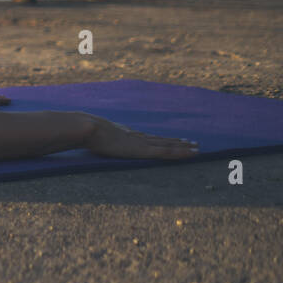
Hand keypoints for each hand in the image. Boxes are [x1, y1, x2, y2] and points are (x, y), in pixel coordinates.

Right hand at [84, 113, 198, 158]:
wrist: (88, 128)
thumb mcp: (91, 136)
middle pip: (162, 140)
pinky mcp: (143, 150)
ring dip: (183, 147)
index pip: (149, 139)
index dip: (163, 140)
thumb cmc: (85, 132)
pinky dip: (179, 152)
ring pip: (168, 145)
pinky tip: (190, 153)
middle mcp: (138, 138)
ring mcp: (141, 143)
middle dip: (178, 142)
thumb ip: (95, 136)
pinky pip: (166, 152)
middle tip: (193, 143)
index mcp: (126, 135)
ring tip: (196, 148)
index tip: (173, 140)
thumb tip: (85, 132)